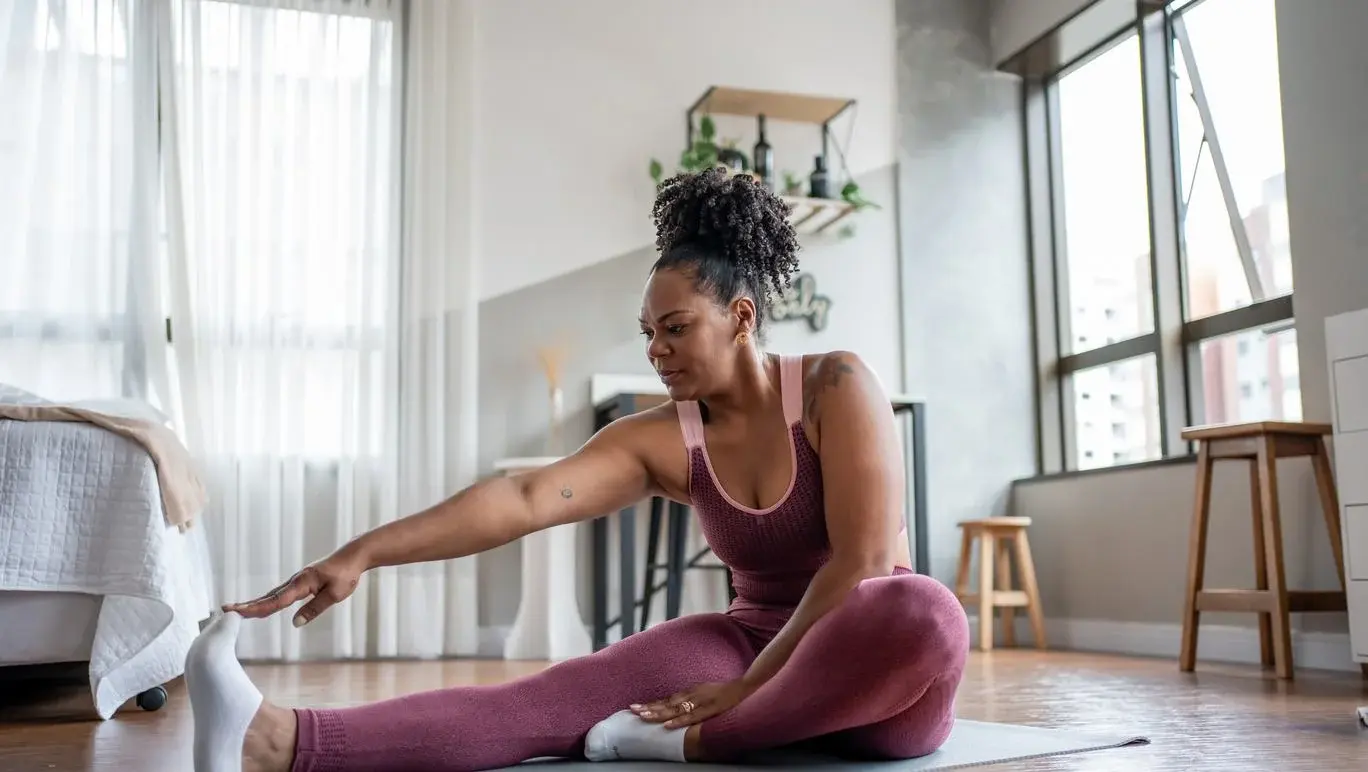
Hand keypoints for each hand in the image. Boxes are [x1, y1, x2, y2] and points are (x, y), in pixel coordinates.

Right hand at [223, 545, 367, 626]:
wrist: (353, 556)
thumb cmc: (346, 575)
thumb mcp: (335, 594)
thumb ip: (315, 608)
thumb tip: (295, 623)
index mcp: (302, 583)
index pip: (277, 600)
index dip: (258, 609)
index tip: (239, 613)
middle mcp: (295, 581)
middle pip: (268, 596)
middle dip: (247, 605)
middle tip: (225, 610)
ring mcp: (296, 581)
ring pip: (272, 595)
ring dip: (254, 603)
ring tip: (236, 610)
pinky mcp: (300, 582)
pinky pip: (280, 593)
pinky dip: (267, 600)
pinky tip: (261, 606)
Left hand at [630, 679, 754, 728]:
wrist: (746, 686)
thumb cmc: (726, 692)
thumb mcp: (706, 693)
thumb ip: (693, 699)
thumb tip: (678, 708)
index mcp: (691, 692)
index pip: (667, 700)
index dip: (652, 704)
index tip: (635, 707)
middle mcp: (693, 694)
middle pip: (668, 703)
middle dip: (650, 707)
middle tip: (632, 710)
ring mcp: (701, 701)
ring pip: (676, 709)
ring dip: (659, 713)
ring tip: (644, 717)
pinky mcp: (711, 708)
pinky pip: (693, 716)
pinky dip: (679, 721)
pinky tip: (668, 725)